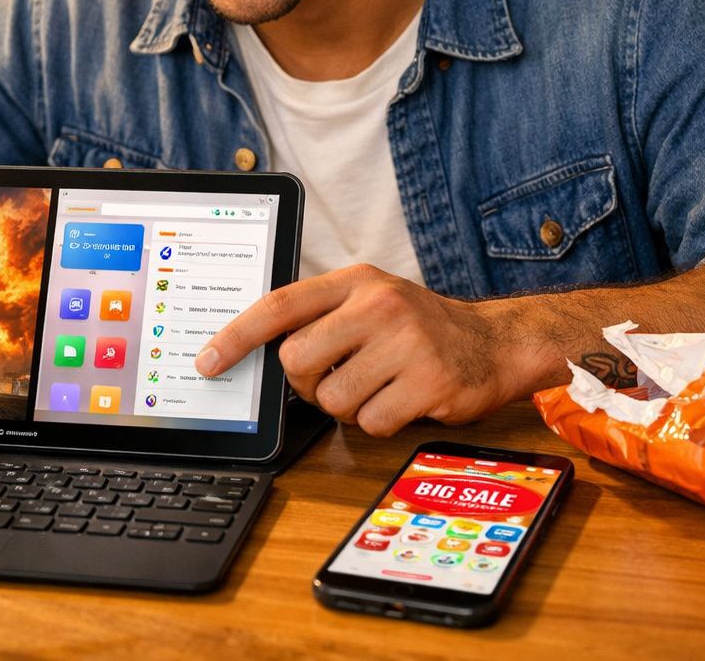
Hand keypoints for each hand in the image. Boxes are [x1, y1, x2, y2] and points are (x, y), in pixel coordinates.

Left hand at [195, 265, 537, 436]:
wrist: (496, 343)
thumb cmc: (421, 327)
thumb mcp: (372, 300)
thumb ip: (322, 315)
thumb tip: (258, 349)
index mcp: (356, 281)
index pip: (279, 305)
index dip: (236, 336)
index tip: (207, 361)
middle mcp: (379, 305)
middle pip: (297, 361)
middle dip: (308, 383)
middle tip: (336, 378)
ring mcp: (406, 342)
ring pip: (333, 399)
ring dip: (348, 406)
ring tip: (379, 386)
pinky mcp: (429, 382)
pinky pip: (371, 423)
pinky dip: (380, 422)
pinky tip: (403, 400)